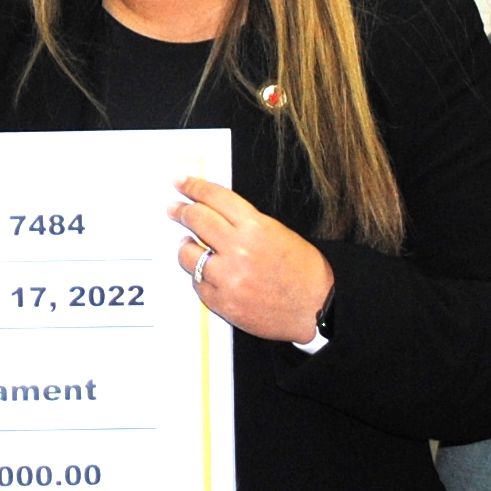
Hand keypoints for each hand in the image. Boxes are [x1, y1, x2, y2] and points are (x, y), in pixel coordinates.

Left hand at [169, 177, 333, 345]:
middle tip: (173, 209)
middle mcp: (238, 249)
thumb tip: (214, 212)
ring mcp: (227, 277)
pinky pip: (197, 283)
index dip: (193, 187)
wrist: (316, 308)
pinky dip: (200, 276)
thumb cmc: (303, 271)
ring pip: (187, 254)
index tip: (181, 182)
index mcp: (255, 226)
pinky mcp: (222, 302)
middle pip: (196, 219)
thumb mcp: (278, 233)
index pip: (215, 197)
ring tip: (189, 244)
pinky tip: (206, 273)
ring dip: (186, 246)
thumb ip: (245, 223)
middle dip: (181, 211)